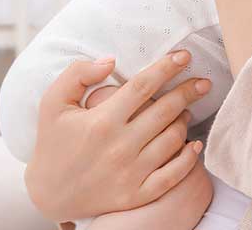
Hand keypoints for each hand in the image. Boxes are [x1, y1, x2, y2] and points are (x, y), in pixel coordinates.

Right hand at [23, 50, 212, 221]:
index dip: (167, 68)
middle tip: (203, 82)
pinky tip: (194, 145)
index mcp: (101, 121)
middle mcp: (119, 147)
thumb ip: (78, 74)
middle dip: (189, 91)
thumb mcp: (53, 103)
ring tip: (188, 110)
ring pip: (172, 140)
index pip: (143, 86)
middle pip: (165, 111)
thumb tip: (111, 60)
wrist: (48, 193)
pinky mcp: (136, 195)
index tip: (184, 56)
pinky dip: (188, 159)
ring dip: (185, 120)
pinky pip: (172, 176)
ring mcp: (130, 173)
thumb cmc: (53, 142)